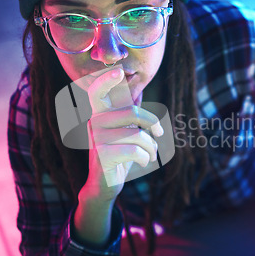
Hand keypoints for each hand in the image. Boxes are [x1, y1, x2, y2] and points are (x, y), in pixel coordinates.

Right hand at [81, 67, 163, 202]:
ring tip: (151, 154)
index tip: (119, 71)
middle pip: (132, 112)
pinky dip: (146, 157)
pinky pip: (135, 150)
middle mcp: (95, 123)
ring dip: (151, 147)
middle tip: (159, 135)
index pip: (97, 92)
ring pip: (137, 135)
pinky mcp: (102, 156)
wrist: (105, 185)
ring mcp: (96, 140)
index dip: (106, 80)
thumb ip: (129, 114)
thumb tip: (138, 90)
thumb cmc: (118, 155)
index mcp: (100, 114)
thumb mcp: (125, 132)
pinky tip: (145, 162)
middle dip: (152, 123)